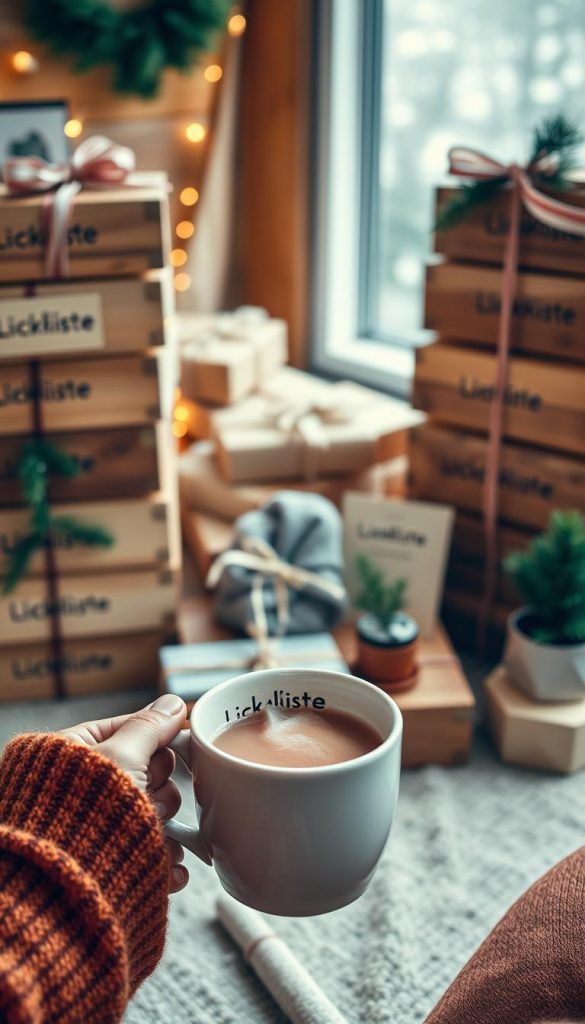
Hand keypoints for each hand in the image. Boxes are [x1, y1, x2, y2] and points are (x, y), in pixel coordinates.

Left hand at [59, 694, 188, 892]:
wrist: (67, 892)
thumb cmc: (79, 818)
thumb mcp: (119, 757)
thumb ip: (149, 727)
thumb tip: (172, 704)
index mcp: (73, 754)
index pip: (130, 730)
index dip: (156, 738)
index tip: (176, 743)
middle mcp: (85, 789)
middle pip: (150, 770)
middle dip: (156, 786)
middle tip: (143, 793)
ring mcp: (102, 827)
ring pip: (158, 811)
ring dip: (161, 821)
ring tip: (146, 831)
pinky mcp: (119, 862)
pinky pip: (156, 850)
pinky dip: (166, 857)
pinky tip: (166, 862)